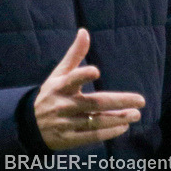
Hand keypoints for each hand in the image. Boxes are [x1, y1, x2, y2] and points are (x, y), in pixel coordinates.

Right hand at [35, 28, 145, 149]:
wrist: (30, 124)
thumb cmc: (51, 94)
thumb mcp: (59, 74)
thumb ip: (74, 55)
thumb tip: (84, 32)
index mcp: (60, 86)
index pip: (72, 79)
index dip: (83, 75)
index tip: (96, 71)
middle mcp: (63, 105)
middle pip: (94, 103)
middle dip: (119, 102)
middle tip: (140, 100)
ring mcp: (66, 123)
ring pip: (96, 121)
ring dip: (118, 118)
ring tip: (136, 115)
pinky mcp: (69, 138)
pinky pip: (92, 136)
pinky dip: (109, 132)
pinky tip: (123, 126)